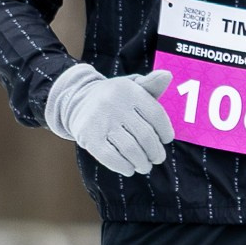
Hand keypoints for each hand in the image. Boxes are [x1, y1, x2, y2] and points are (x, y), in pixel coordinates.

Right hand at [44, 64, 175, 176]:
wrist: (77, 100)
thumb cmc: (115, 98)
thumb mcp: (132, 87)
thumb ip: (151, 85)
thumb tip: (167, 75)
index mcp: (129, 90)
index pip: (156, 114)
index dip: (165, 130)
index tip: (166, 139)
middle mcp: (114, 103)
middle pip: (145, 135)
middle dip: (155, 152)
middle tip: (157, 159)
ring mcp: (100, 120)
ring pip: (130, 149)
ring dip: (141, 162)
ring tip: (144, 166)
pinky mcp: (88, 136)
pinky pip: (110, 157)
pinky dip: (123, 166)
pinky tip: (128, 169)